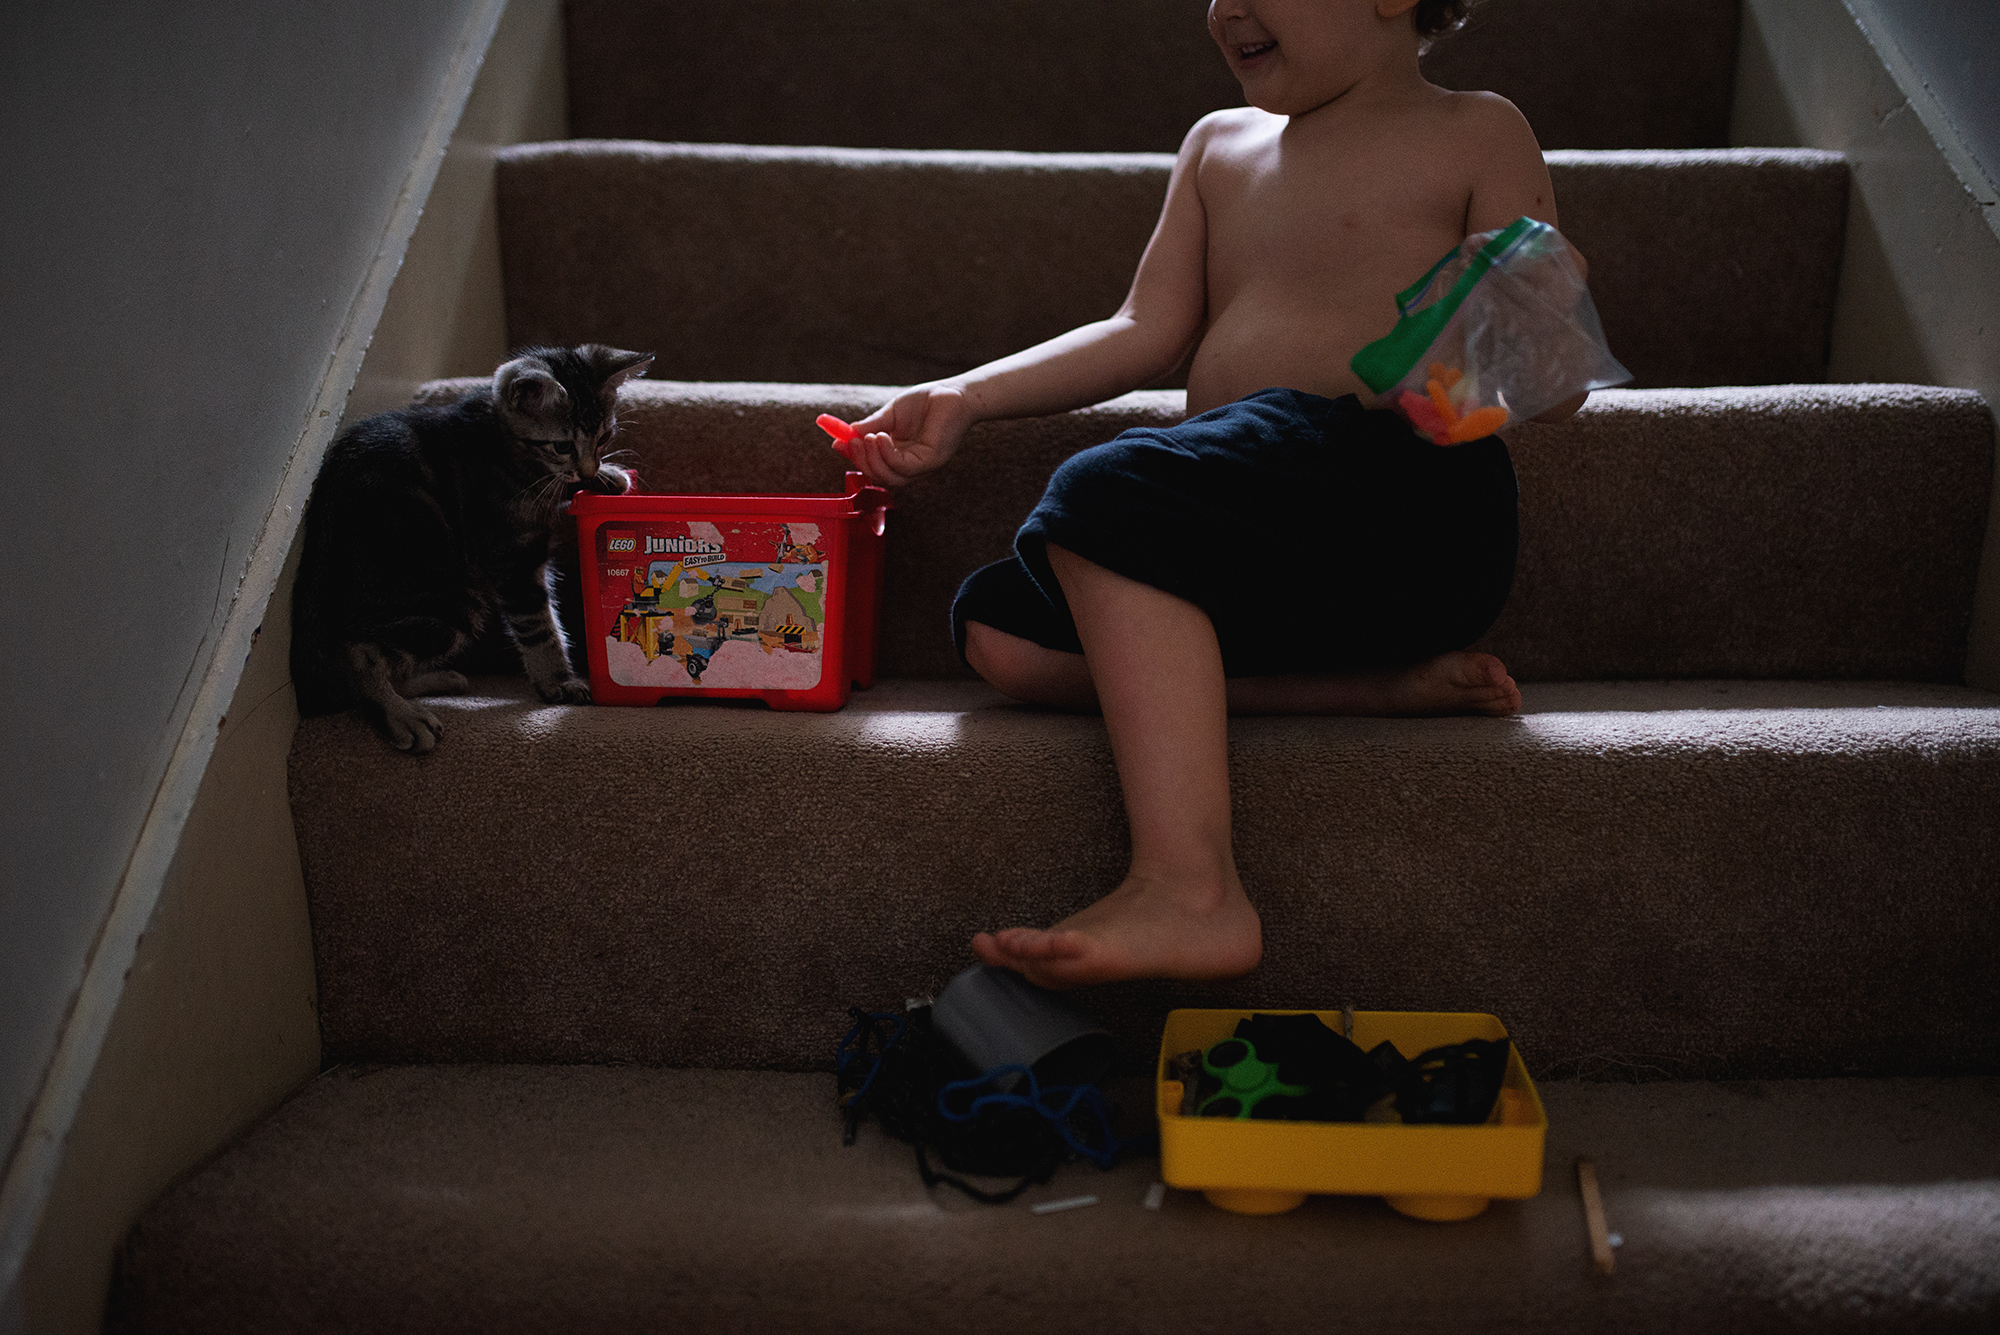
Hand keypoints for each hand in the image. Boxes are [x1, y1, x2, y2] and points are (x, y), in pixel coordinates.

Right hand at [840, 384, 974, 485]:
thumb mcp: (890, 414)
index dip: (855, 458)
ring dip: (873, 460)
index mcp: (899, 454)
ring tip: (868, 438)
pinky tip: (882, 437)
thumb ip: (869, 427)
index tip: (838, 444)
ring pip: (890, 478)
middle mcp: (910, 465)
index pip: (873, 465)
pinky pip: (904, 467)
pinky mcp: (932, 461)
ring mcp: (922, 466)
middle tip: (851, 442)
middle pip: (879, 477)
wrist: (953, 392)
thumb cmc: (925, 402)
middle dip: (861, 461)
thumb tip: (844, 435)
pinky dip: (888, 454)